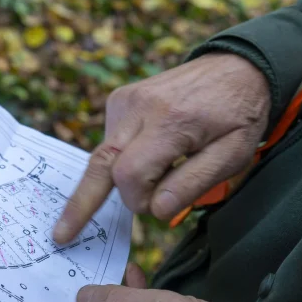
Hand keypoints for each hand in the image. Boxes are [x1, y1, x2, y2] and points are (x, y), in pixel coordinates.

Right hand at [53, 53, 269, 242]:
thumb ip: (192, 184)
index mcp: (171, 121)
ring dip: (122, 176)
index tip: (159, 207)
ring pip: (104, 156)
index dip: (139, 201)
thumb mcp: (233, 155)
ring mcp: (124, 101)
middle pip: (100, 165)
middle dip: (81, 204)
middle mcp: (139, 107)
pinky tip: (152, 150)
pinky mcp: (118, 100)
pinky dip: (124, 158)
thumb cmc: (239, 115)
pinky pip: (110, 142)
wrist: (236, 66)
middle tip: (61, 235)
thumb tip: (154, 210)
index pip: (130, 175)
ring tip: (163, 166)